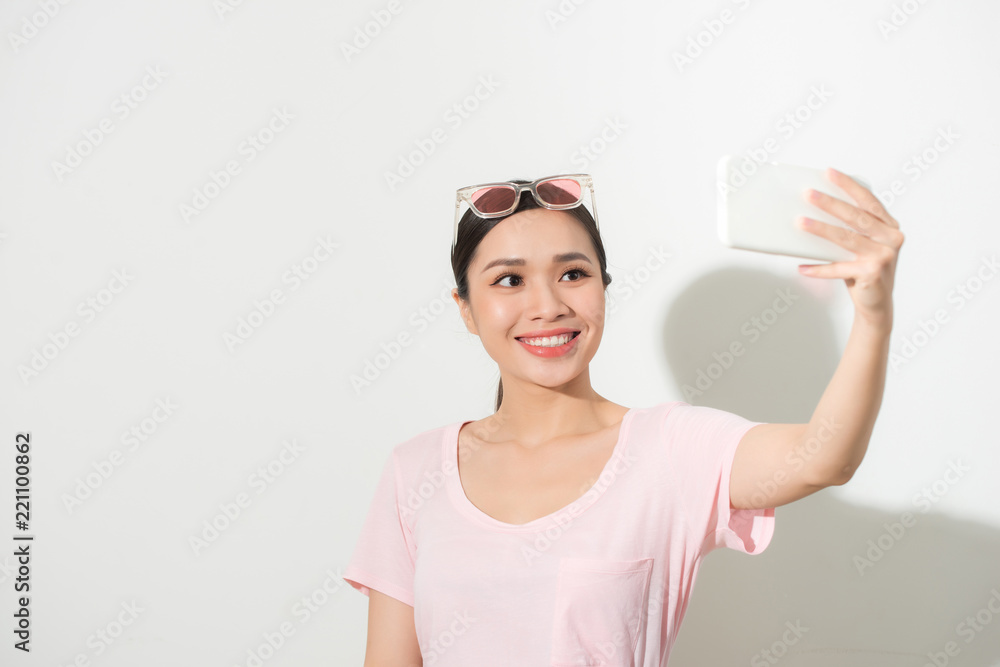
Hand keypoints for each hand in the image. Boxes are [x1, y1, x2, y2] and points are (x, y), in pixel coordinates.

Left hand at [797, 168, 904, 330]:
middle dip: (830, 203)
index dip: (848, 186)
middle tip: (808, 193)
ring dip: (820, 230)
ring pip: (846, 239)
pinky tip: (802, 267)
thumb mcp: (860, 246)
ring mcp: (884, 256)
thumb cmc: (864, 270)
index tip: (829, 173)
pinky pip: (840, 268)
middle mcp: (891, 238)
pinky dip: (820, 269)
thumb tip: (813, 212)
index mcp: (889, 227)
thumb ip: (850, 230)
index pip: (868, 201)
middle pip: (855, 217)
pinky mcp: (872, 273)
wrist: (876, 304)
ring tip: (800, 222)